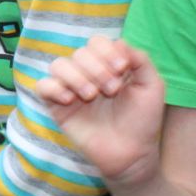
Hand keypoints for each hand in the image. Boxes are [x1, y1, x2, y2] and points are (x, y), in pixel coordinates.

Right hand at [34, 36, 167, 185]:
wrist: (131, 153)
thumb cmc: (142, 120)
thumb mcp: (152, 87)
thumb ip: (141, 60)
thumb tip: (120, 43)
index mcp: (108, 65)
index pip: (97, 42)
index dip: (107, 51)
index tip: (122, 68)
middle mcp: (88, 73)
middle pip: (80, 52)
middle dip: (97, 68)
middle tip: (112, 90)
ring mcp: (71, 88)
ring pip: (58, 65)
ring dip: (77, 76)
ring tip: (92, 95)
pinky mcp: (57, 106)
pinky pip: (43, 86)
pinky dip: (54, 88)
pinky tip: (70, 100)